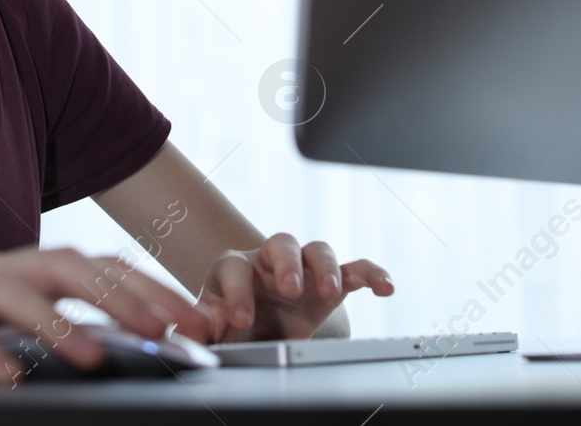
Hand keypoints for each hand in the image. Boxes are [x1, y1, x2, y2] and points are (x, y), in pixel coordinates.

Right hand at [0, 245, 213, 384]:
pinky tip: (8, 379)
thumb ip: (41, 325)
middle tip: (168, 330)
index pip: (94, 267)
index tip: (196, 320)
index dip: (148, 288)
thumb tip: (116, 347)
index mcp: (15, 268)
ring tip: (98, 356)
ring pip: (12, 291)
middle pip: (65, 267)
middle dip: (122, 296)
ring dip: (59, 323)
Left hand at [193, 233, 392, 342]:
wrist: (256, 337)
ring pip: (318, 250)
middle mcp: (269, 261)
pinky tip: (385, 287)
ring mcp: (303, 269)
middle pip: (280, 243)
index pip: (234, 268)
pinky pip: (354, 270)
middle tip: (289, 290)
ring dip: (326, 267)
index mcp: (234, 269)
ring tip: (329, 291)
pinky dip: (371, 274)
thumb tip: (195, 329)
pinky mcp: (330, 285)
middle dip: (287, 264)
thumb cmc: (229, 328)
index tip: (240, 320)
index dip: (238, 292)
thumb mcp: (208, 331)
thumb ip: (197, 329)